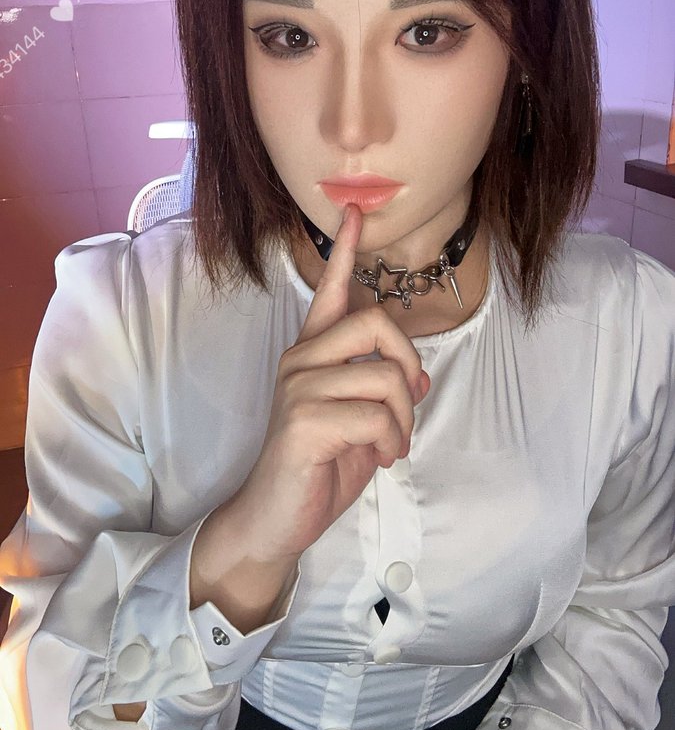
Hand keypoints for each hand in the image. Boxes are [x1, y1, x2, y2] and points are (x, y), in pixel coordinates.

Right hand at [231, 201, 430, 563]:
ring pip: (384, 376)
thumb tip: (417, 375)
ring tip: (394, 444)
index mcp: (312, 353)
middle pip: (377, 322)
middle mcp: (300, 359)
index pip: (329, 291)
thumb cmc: (320, 466)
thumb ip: (382, 389)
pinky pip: (375, 416)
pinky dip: (392, 441)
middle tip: (413, 402)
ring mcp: (298, 387)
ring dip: (405, 418)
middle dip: (410, 364)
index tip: (355, 211)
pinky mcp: (303, 421)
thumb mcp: (360, 420)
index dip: (344, 250)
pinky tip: (380, 458)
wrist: (277, 517)